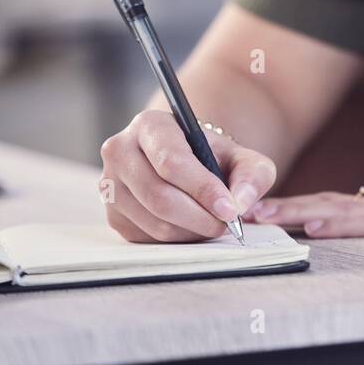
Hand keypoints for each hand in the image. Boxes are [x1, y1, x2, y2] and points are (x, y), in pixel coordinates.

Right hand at [99, 109, 276, 242]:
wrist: (186, 163)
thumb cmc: (212, 157)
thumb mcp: (240, 155)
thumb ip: (252, 173)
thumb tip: (240, 202)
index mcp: (149, 125)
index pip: (171, 162)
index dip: (203, 189)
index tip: (230, 209)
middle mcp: (120, 151)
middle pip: (160, 196)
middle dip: (201, 217)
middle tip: (226, 223)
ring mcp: (111, 185)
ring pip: (155, 222)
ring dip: (192, 231)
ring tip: (212, 222)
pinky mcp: (114, 216)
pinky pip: (149, 239)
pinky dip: (178, 239)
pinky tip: (192, 225)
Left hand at [248, 190, 363, 268]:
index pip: (342, 212)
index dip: (302, 210)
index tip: (267, 215)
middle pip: (334, 204)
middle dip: (289, 205)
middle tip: (248, 209)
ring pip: (347, 209)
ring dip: (302, 209)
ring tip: (266, 213)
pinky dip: (342, 225)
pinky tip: (313, 228)